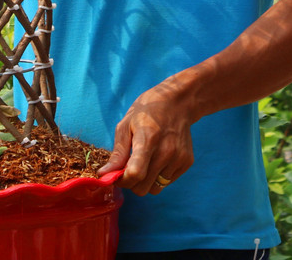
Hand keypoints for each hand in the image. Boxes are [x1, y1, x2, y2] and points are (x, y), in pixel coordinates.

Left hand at [98, 82, 195, 196]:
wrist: (177, 103)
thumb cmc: (147, 113)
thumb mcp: (126, 126)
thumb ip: (118, 154)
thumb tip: (104, 175)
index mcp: (148, 139)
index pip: (135, 173)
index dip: (122, 181)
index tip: (116, 176)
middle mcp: (166, 151)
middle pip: (143, 188)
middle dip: (131, 184)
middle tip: (128, 169)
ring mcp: (179, 157)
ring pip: (155, 189)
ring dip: (146, 181)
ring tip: (145, 163)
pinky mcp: (187, 162)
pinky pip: (166, 183)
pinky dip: (158, 176)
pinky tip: (158, 159)